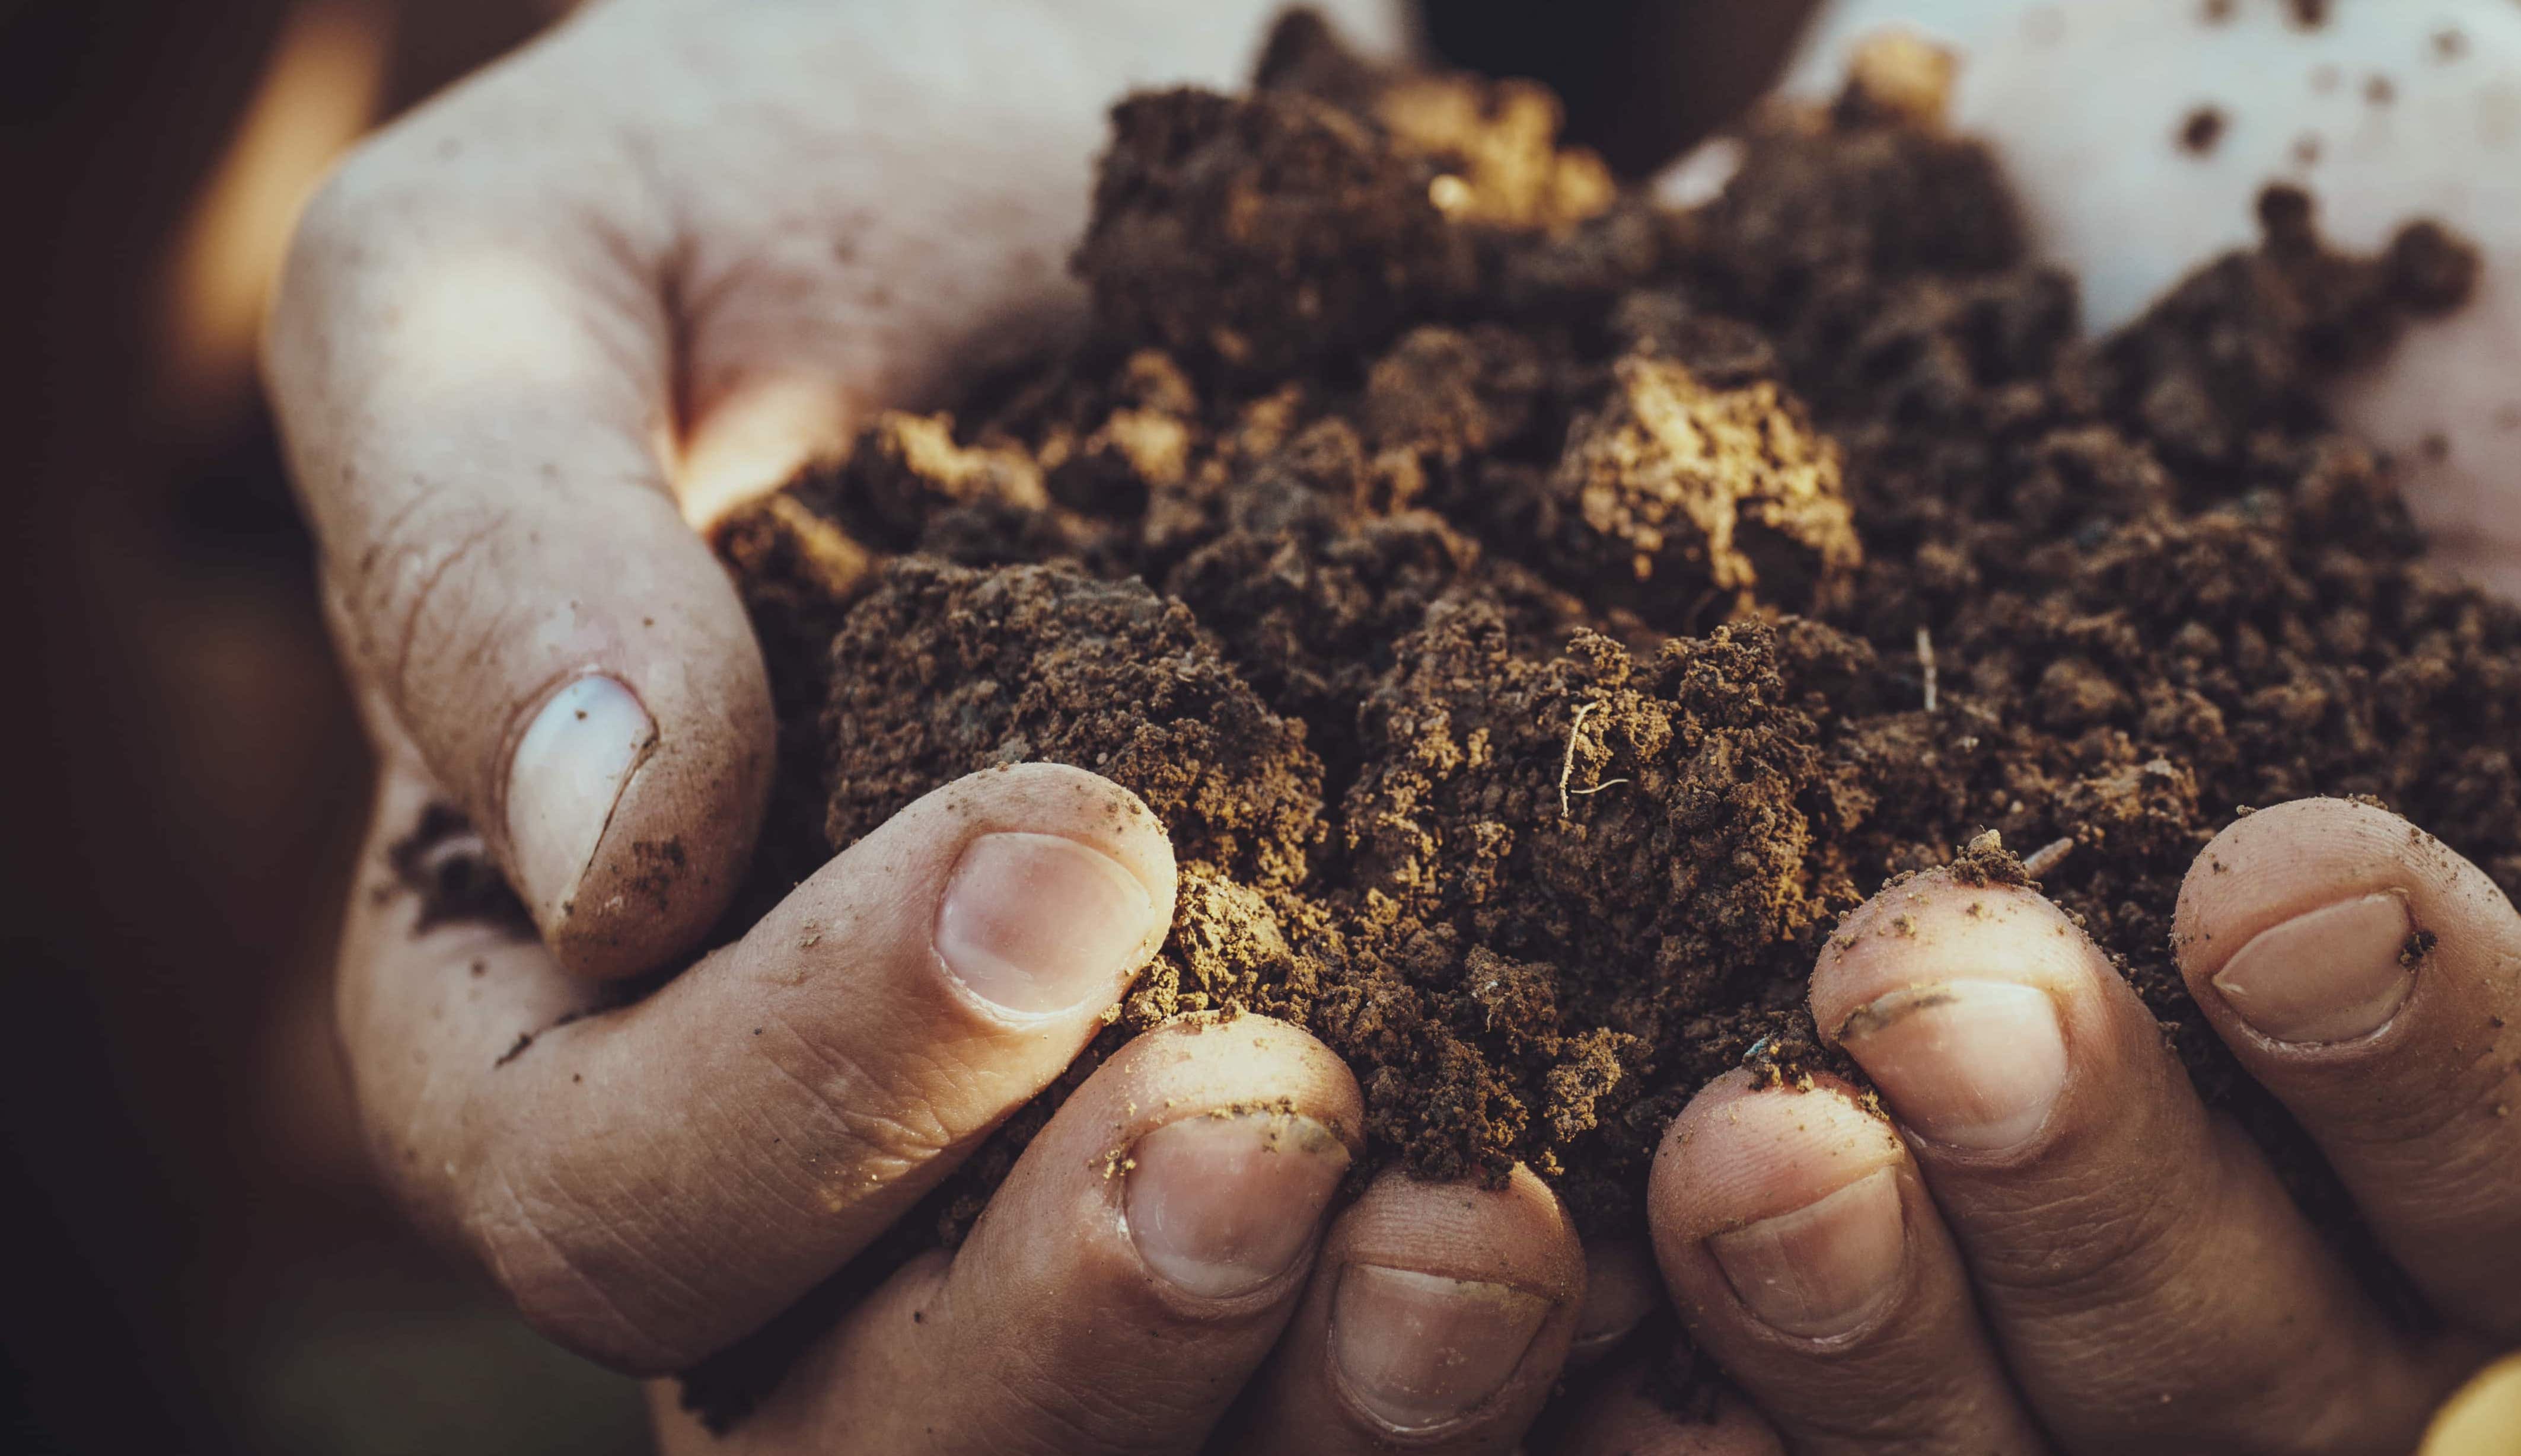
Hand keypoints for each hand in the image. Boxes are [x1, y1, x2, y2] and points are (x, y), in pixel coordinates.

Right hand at [281, 2, 1610, 1449]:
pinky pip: (1400, 1347)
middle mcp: (815, 1178)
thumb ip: (490, 532)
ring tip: (1504, 1235)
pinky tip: (1676, 1276)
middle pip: (878, 1420)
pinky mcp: (1344, 1157)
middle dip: (1088, 1315)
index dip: (823, 1084)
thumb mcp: (550, 258)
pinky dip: (1550, 1359)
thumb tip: (601, 845)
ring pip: (1163, 1446)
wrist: (1131, 133)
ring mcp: (1079, 1199)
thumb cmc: (793, 162)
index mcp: (559, 1016)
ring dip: (1338, 1396)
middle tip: (1285, 1129)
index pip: (616, 1190)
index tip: (1078, 853)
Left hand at [1572, 1, 2520, 1449]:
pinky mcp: (1738, 1123)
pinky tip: (1500, 1249)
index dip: (2436, 1071)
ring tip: (1725, 1144)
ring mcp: (2002, 1213)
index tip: (2277, 869)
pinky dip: (1589, 1339)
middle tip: (1936, 995)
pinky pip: (1678, 1344)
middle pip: (2237, 1367)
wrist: (2106, 142)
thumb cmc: (2479, 253)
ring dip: (1842, 1321)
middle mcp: (2293, 1211)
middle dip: (2090, 1206)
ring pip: (1965, 1414)